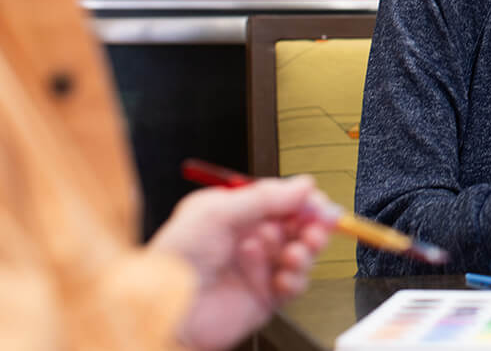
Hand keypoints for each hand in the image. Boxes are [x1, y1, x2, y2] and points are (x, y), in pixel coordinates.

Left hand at [149, 175, 335, 349]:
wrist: (165, 311)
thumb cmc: (176, 258)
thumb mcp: (217, 213)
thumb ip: (264, 197)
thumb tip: (303, 184)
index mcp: (239, 211)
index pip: (283, 198)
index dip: (304, 200)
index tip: (318, 203)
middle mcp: (252, 237)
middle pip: (299, 224)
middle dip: (312, 224)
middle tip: (317, 228)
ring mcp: (260, 267)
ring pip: (302, 252)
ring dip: (307, 250)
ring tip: (296, 253)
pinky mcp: (265, 298)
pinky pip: (295, 284)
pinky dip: (297, 279)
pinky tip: (283, 277)